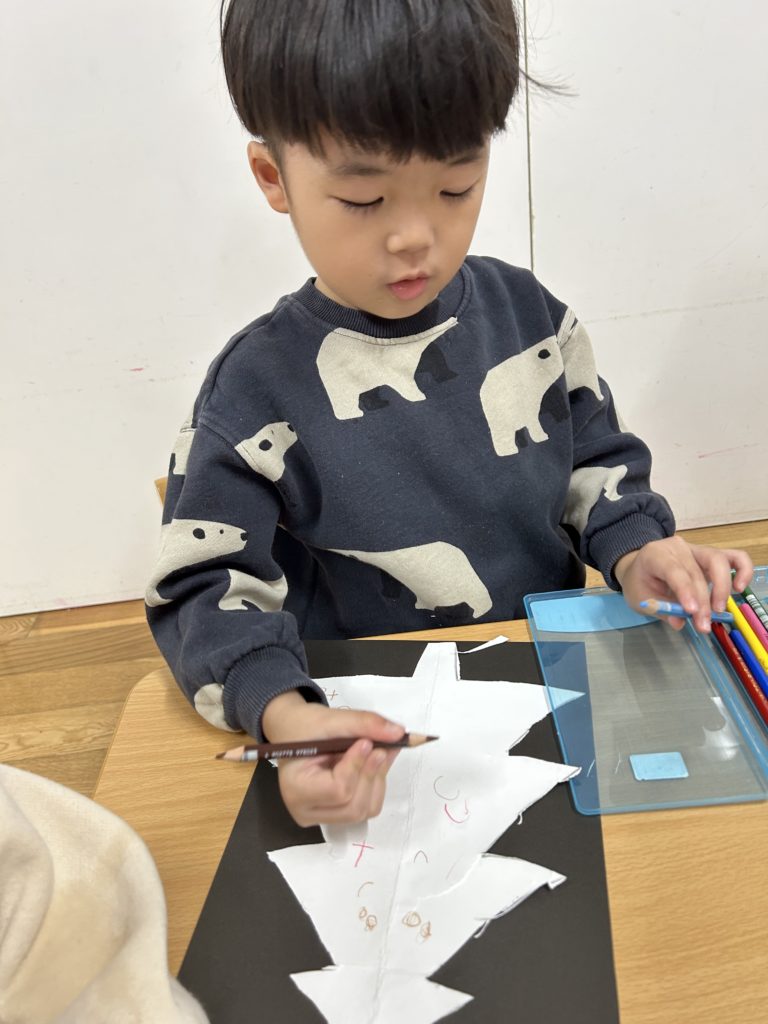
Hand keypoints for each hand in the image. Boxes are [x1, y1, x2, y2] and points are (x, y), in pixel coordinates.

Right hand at [261, 690, 403, 826]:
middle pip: (353, 807)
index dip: (357, 766)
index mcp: (296, 789)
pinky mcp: (334, 814)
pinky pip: (364, 808)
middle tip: (382, 746)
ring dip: (376, 780)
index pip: (338, 790)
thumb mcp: (332, 719)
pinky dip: (375, 785)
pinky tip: (372, 764)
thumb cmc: (305, 726)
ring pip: (363, 811)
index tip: (366, 742)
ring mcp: (320, 817)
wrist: (294, 732)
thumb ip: (364, 724)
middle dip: (371, 775)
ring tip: (377, 753)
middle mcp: (305, 811)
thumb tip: (399, 732)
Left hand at [615, 536, 752, 632]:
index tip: (692, 612)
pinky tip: (739, 587)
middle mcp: (677, 547)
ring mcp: (696, 548)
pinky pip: (734, 557)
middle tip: (704, 625)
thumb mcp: (640, 598)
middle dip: (702, 601)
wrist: (642, 566)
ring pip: (717, 561)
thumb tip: (679, 622)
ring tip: (718, 610)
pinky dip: (742, 570)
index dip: (685, 591)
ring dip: (721, 588)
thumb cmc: (640, 582)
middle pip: (696, 571)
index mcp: (654, 554)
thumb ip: (660, 609)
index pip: (673, 570)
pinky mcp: (710, 555)